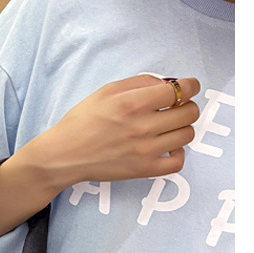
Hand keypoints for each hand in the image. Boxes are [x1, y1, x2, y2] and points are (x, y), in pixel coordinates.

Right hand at [25, 74, 201, 189]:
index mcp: (133, 103)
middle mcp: (143, 126)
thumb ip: (140, 82)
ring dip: (182, 128)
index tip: (187, 87)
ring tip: (168, 128)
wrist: (63, 155)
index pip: (182, 89)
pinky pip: (177, 163)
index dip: (190, 85)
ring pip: (187, 135)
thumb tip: (167, 84)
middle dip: (185, 106)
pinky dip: (178, 153)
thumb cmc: (81, 122)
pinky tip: (167, 147)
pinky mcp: (143, 170)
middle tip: (174, 108)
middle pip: (189, 112)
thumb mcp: (106, 91)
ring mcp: (145, 150)